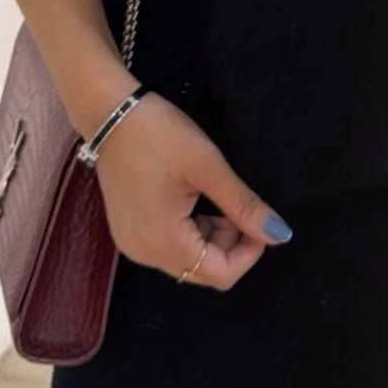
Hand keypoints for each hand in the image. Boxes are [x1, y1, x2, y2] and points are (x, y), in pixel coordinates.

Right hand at [94, 91, 292, 288]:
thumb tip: (279, 235)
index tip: (259, 220)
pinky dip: (189, 231)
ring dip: (211, 237)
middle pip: (203, 271)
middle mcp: (144, 253)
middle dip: (230, 244)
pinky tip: (192, 199)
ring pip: (187, 260)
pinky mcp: (128, 231)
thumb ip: (243, 205)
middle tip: (237, 204)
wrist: (109, 112)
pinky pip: (168, 246)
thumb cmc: (158, 134)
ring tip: (214, 196)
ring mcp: (132, 244)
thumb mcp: (207, 166)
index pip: (221, 275)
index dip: (249, 253)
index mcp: (164, 242)